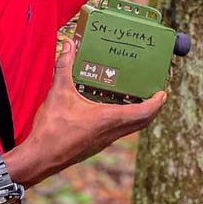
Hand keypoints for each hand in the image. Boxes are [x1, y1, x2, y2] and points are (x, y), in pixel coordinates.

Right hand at [11, 39, 165, 185]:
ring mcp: (104, 141)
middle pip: (142, 122)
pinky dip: (123, 121)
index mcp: (108, 119)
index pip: (143, 112)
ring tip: (135, 98)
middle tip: (154, 94)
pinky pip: (117, 132)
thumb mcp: (58, 93)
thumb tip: (68, 45)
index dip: (156, 103)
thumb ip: (64, 67)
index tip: (163, 93)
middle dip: (152, 108)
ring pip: (130, 128)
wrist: (40, 158)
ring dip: (137, 115)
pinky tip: (110, 110)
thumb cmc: (52, 129)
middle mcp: (111, 132)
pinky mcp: (95, 145)